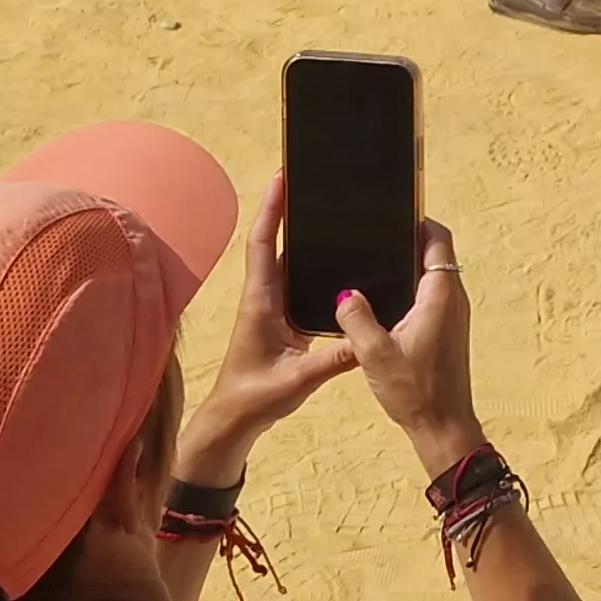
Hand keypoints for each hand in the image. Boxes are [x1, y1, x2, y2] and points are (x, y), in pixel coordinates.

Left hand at [175, 175, 364, 480]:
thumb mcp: (296, 381)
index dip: (271, 209)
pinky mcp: (282, 320)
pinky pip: (296, 281)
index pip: (263, 244)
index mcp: (260, 302)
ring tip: (328, 209)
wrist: (232, 423)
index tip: (282, 177)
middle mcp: (264, 297)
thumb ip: (331, 360)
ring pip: (286, 260)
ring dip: (300, 233)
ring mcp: (272, 308)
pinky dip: (310, 262)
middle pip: (274, 241)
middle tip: (311, 179)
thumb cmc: (253, 400)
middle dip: (288, 208)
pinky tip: (335, 259)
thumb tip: (368, 338)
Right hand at [332, 217, 484, 477]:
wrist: (442, 426)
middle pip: (435, 253)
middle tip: (374, 233)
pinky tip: (380, 297)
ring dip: (408, 265)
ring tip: (372, 259)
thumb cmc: (414, 391)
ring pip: (432, 275)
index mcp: (440, 294)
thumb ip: (356, 318)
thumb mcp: (375, 353)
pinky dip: (410, 287)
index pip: (438, 240)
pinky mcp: (446, 330)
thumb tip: (344, 292)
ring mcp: (452, 315)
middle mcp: (453, 298)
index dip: (419, 221)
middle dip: (408, 239)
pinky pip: (430, 295)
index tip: (393, 212)